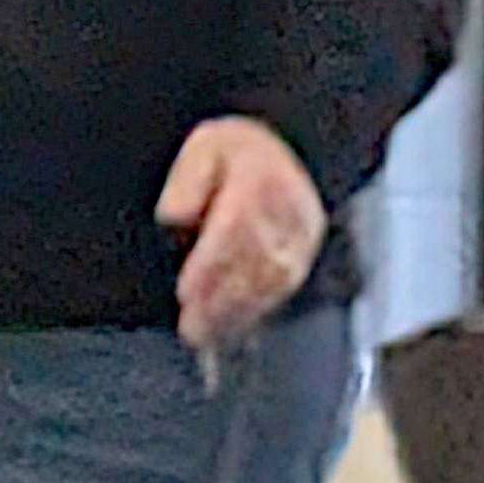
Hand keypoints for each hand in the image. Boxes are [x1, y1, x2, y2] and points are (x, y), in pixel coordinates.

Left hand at [160, 117, 328, 355]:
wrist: (282, 149)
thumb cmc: (232, 153)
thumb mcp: (202, 147)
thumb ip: (186, 182)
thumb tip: (174, 217)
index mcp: (260, 178)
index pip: (236, 228)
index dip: (211, 264)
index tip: (186, 291)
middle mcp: (290, 208)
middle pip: (256, 261)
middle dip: (222, 299)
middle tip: (192, 328)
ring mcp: (304, 232)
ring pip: (274, 280)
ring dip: (239, 311)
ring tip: (206, 335)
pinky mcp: (308, 251)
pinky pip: (286, 285)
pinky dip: (258, 309)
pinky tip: (233, 324)